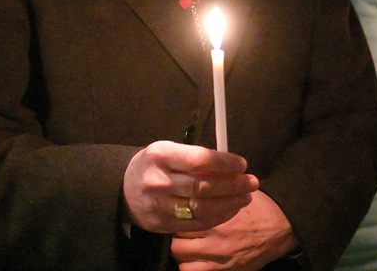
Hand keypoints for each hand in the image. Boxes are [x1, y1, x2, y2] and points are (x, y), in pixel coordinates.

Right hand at [122, 141, 258, 234]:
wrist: (123, 189)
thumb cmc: (155, 164)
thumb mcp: (169, 151)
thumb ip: (195, 157)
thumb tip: (230, 165)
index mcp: (161, 156)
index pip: (198, 160)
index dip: (224, 163)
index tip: (242, 164)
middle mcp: (158, 181)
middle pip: (202, 187)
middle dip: (232, 185)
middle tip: (252, 182)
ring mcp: (158, 206)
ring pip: (200, 208)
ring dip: (229, 204)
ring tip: (246, 197)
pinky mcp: (161, 225)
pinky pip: (195, 224)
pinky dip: (217, 217)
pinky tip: (231, 210)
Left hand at [172, 190, 295, 270]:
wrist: (283, 229)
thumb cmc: (262, 208)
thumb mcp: (240, 194)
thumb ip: (217, 193)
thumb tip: (197, 182)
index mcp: (219, 217)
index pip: (184, 218)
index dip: (182, 215)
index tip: (185, 214)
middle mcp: (215, 240)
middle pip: (178, 241)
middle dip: (180, 235)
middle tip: (186, 231)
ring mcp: (218, 260)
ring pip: (181, 259)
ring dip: (183, 252)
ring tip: (190, 246)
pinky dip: (191, 267)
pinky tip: (197, 260)